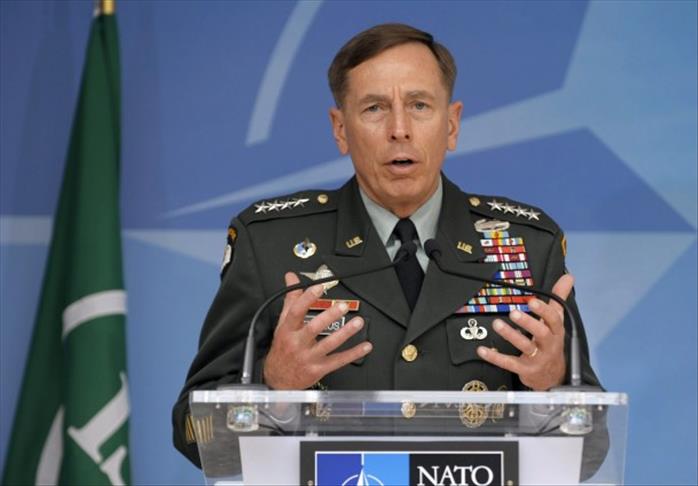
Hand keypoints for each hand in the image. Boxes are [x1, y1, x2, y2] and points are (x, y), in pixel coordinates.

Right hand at [263, 272, 372, 388]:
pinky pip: (339, 361)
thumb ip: (291, 299)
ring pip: (329, 344)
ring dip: (345, 333)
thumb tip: (291, 278)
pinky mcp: (319, 369)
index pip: (296, 312)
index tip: (318, 288)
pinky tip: (365, 346)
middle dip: (329, 316)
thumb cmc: (283, 348)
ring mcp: (309, 357)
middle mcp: (298, 343)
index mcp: (288, 330)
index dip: (307, 299)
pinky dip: (353, 353)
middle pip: (314, 328)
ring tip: (358, 322)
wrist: (278, 378)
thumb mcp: (283, 323)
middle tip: (343, 306)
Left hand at [476, 274, 573, 389]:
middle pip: (541, 333)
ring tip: (497, 324)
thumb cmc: (552, 343)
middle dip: (528, 323)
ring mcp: (537, 358)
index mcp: (556, 332)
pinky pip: (509, 363)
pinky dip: (495, 357)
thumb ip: (559, 298)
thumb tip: (568, 277)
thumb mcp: (557, 321)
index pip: (554, 320)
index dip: (544, 311)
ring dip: (510, 335)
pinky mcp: (525, 370)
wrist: (554, 377)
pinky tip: (483, 350)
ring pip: (525, 347)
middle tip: (513, 313)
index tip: (532, 301)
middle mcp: (549, 345)